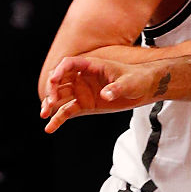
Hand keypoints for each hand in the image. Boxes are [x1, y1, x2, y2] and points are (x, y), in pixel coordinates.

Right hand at [41, 56, 162, 131]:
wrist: (145, 88)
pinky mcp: (85, 104)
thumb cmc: (138, 79)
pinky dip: (58, 118)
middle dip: (52, 89)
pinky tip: (50, 127)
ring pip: (60, 96)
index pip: (69, 64)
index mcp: (92, 66)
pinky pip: (68, 110)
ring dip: (50, 104)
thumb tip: (105, 95)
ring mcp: (82, 90)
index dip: (59, 71)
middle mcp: (83, 77)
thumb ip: (116, 88)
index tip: (54, 80)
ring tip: (44, 114)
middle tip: (51, 102)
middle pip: (59, 80)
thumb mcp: (129, 82)